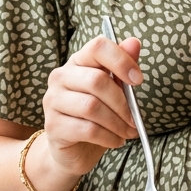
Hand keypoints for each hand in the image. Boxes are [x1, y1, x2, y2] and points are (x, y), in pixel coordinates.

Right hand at [25, 35, 141, 190]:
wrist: (73, 149)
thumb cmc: (96, 115)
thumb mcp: (114, 89)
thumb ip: (123, 66)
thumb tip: (134, 42)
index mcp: (78, 62)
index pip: (97, 47)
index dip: (121, 60)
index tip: (138, 80)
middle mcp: (60, 77)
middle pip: (97, 80)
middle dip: (123, 103)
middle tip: (135, 119)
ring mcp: (53, 101)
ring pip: (92, 107)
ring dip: (117, 123)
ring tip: (128, 132)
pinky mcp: (53, 126)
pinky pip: (87, 129)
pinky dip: (108, 137)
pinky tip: (116, 141)